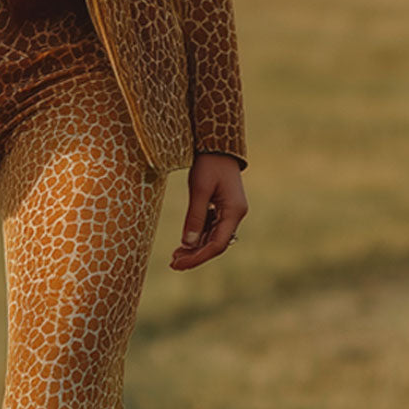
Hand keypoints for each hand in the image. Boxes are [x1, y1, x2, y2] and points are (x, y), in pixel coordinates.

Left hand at [170, 153, 247, 270]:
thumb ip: (195, 217)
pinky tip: (183, 243)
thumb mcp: (198, 189)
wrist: (218, 145)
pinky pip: (211, 229)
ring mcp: (230, 212)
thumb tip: (187, 244)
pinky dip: (197, 237)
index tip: (178, 264)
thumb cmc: (209, 163)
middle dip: (195, 255)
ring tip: (175, 256)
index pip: (217, 244)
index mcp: (233, 211)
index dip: (198, 257)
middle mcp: (235, 215)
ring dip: (195, 248)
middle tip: (173, 264)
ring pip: (212, 238)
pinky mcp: (223, 208)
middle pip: (215, 244)